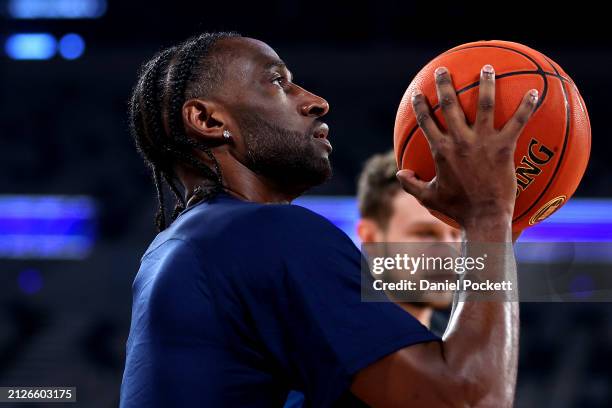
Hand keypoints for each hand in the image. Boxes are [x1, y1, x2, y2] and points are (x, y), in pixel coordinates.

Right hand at [397, 65, 538, 228]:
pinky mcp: (504, 147)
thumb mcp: (428, 197)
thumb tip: (399, 173)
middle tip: (443, 71)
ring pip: (484, 104)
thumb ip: (411, 184)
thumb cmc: (457, 208)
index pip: (426, 122)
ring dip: (485, 84)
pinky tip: (534, 91)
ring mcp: (483, 142)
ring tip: (486, 68)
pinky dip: (527, 106)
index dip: (420, 106)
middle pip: (449, 105)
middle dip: (444, 84)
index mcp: (440, 150)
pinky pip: (518, 121)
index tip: (418, 93)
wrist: (484, 216)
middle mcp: (460, 141)